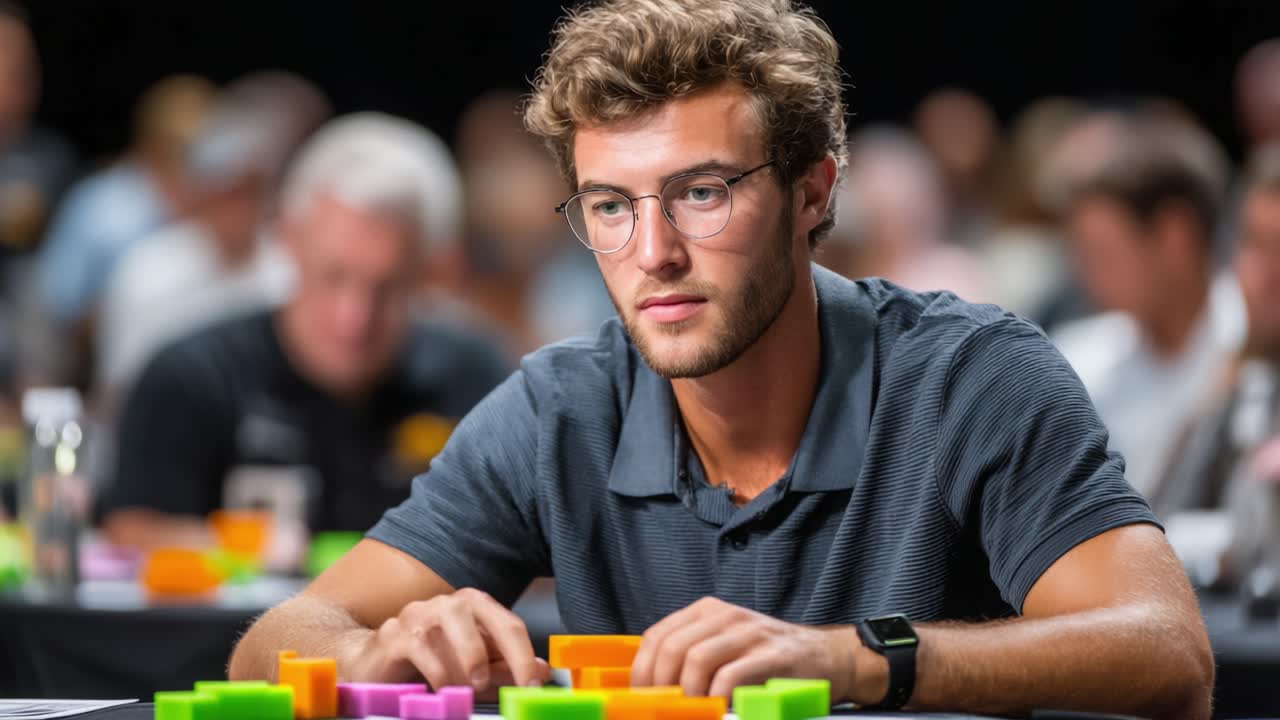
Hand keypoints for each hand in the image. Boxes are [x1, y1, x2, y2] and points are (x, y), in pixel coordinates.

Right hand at [349, 588, 550, 696]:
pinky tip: (441, 688)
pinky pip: (418, 646)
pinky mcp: (392, 634)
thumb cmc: (430, 663)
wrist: (373, 664)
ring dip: (466, 661)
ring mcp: (417, 615)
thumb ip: (505, 668)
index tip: (534, 684)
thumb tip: (542, 670)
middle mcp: (446, 604)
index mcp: (473, 608)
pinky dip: (435, 671)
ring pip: (448, 625)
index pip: (508, 622)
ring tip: (471, 688)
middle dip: (502, 647)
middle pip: (478, 609)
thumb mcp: (474, 669)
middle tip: (514, 682)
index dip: (524, 653)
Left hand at [630, 597, 864, 700]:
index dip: (642, 671)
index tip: (641, 699)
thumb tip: (653, 689)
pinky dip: (718, 699)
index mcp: (707, 612)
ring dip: (687, 694)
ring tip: (693, 712)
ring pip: (696, 660)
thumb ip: (691, 657)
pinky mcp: (772, 655)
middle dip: (659, 686)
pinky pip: (731, 677)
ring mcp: (749, 633)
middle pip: (672, 647)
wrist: (827, 657)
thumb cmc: (768, 659)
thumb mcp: (725, 645)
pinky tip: (721, 711)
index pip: (657, 636)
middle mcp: (725, 616)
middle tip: (665, 710)